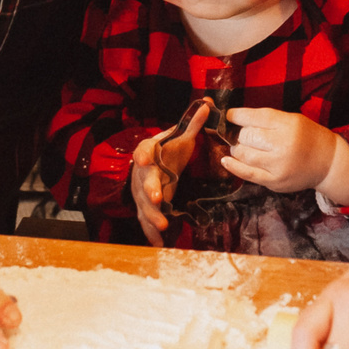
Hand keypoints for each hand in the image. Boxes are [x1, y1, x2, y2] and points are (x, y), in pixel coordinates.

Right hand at [129, 100, 213, 248]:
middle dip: (150, 190)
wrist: (149, 165)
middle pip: (144, 182)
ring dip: (152, 215)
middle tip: (158, 199)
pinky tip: (159, 243)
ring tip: (163, 225)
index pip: (144, 150)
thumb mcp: (179, 137)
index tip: (144, 158)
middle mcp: (142, 172)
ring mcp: (141, 192)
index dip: (144, 154)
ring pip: (144, 204)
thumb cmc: (166, 151)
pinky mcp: (145, 207)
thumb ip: (192, 124)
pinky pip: (146, 220)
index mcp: (149, 151)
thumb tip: (207, 104)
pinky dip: (151, 232)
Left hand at [221, 107, 345, 196]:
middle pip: (246, 136)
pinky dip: (233, 166)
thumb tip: (235, 119)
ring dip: (237, 148)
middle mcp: (283, 145)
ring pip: (243, 154)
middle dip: (240, 134)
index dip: (236, 116)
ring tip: (241, 146)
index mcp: (288, 125)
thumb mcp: (292, 120)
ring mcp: (278, 166)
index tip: (230, 115)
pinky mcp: (274, 182)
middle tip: (243, 134)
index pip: (254, 117)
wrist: (328, 163)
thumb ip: (266, 119)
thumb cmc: (307, 137)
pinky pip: (247, 174)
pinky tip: (226, 160)